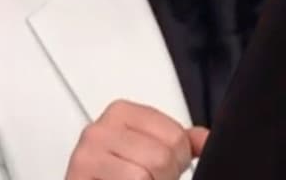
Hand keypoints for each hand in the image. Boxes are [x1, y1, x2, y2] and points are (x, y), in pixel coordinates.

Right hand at [64, 99, 208, 179]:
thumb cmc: (113, 174)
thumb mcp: (149, 150)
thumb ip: (178, 142)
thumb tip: (206, 140)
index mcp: (122, 112)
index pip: (175, 136)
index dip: (179, 160)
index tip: (165, 167)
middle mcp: (101, 128)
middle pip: (162, 157)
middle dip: (164, 177)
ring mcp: (87, 153)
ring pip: (143, 175)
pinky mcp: (79, 173)